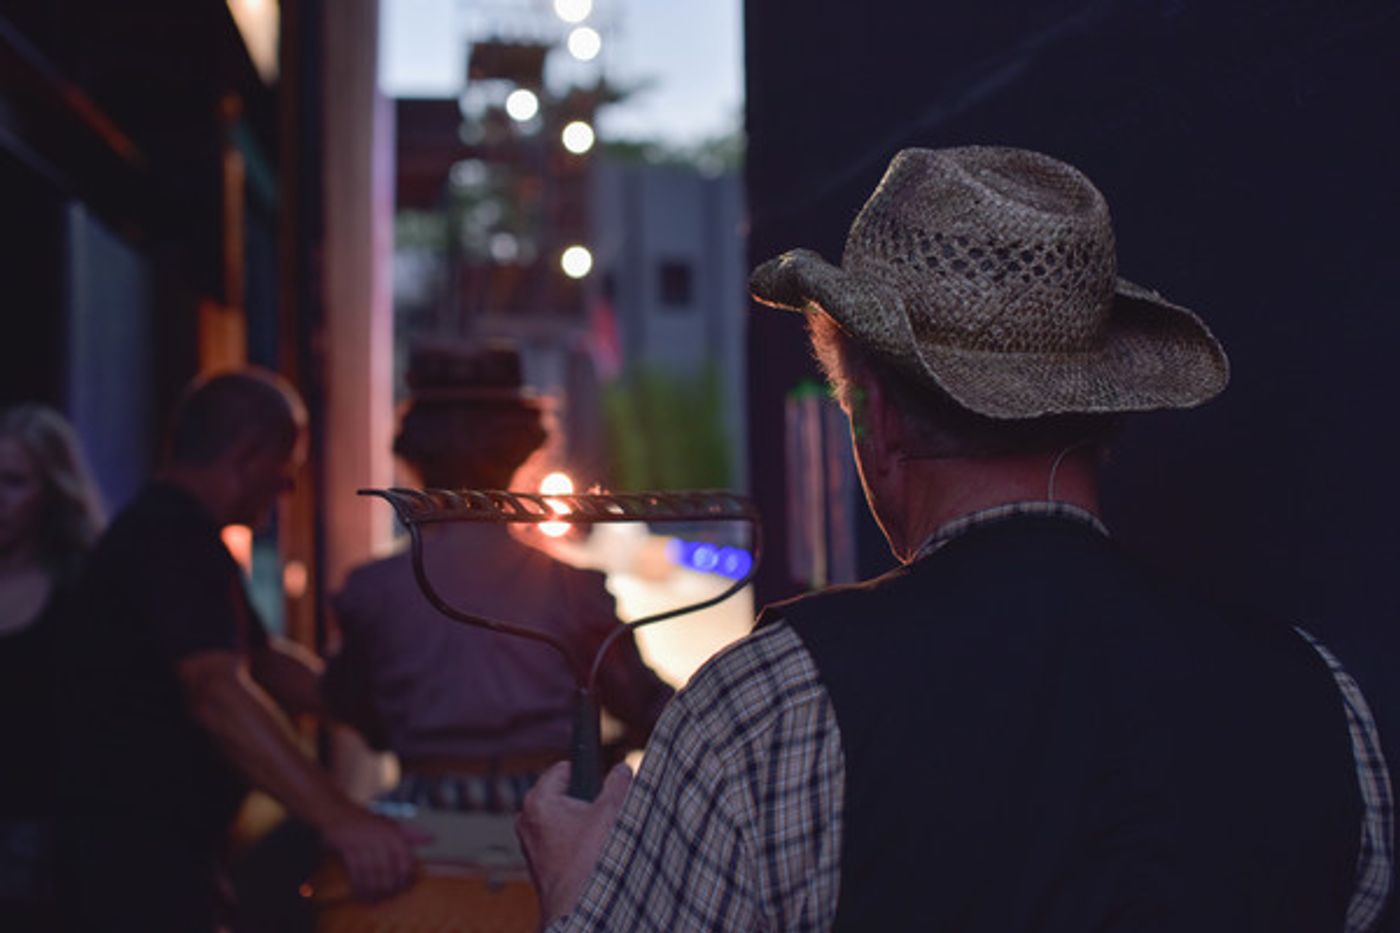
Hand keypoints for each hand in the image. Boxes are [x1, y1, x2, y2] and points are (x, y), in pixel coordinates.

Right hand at [321, 807, 430, 900]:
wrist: (338, 811)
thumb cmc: (367, 821)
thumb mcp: (390, 824)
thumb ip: (409, 834)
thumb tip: (431, 838)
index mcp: (393, 833)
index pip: (404, 859)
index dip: (406, 876)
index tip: (405, 887)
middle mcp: (379, 838)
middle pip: (387, 870)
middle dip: (388, 887)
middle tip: (389, 897)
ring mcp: (362, 843)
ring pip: (371, 873)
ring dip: (373, 890)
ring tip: (375, 900)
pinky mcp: (347, 849)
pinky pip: (355, 872)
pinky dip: (359, 886)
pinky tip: (361, 894)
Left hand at [517, 761, 632, 925]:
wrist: (577, 908)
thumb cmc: (589, 860)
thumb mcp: (610, 812)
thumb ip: (617, 784)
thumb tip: (622, 769)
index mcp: (538, 801)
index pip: (562, 769)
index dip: (585, 775)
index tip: (600, 787)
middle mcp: (527, 819)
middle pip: (561, 795)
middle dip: (582, 802)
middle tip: (601, 817)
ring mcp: (529, 842)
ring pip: (559, 819)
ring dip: (578, 824)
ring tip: (596, 839)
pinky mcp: (536, 862)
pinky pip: (557, 840)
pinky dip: (572, 843)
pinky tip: (588, 855)